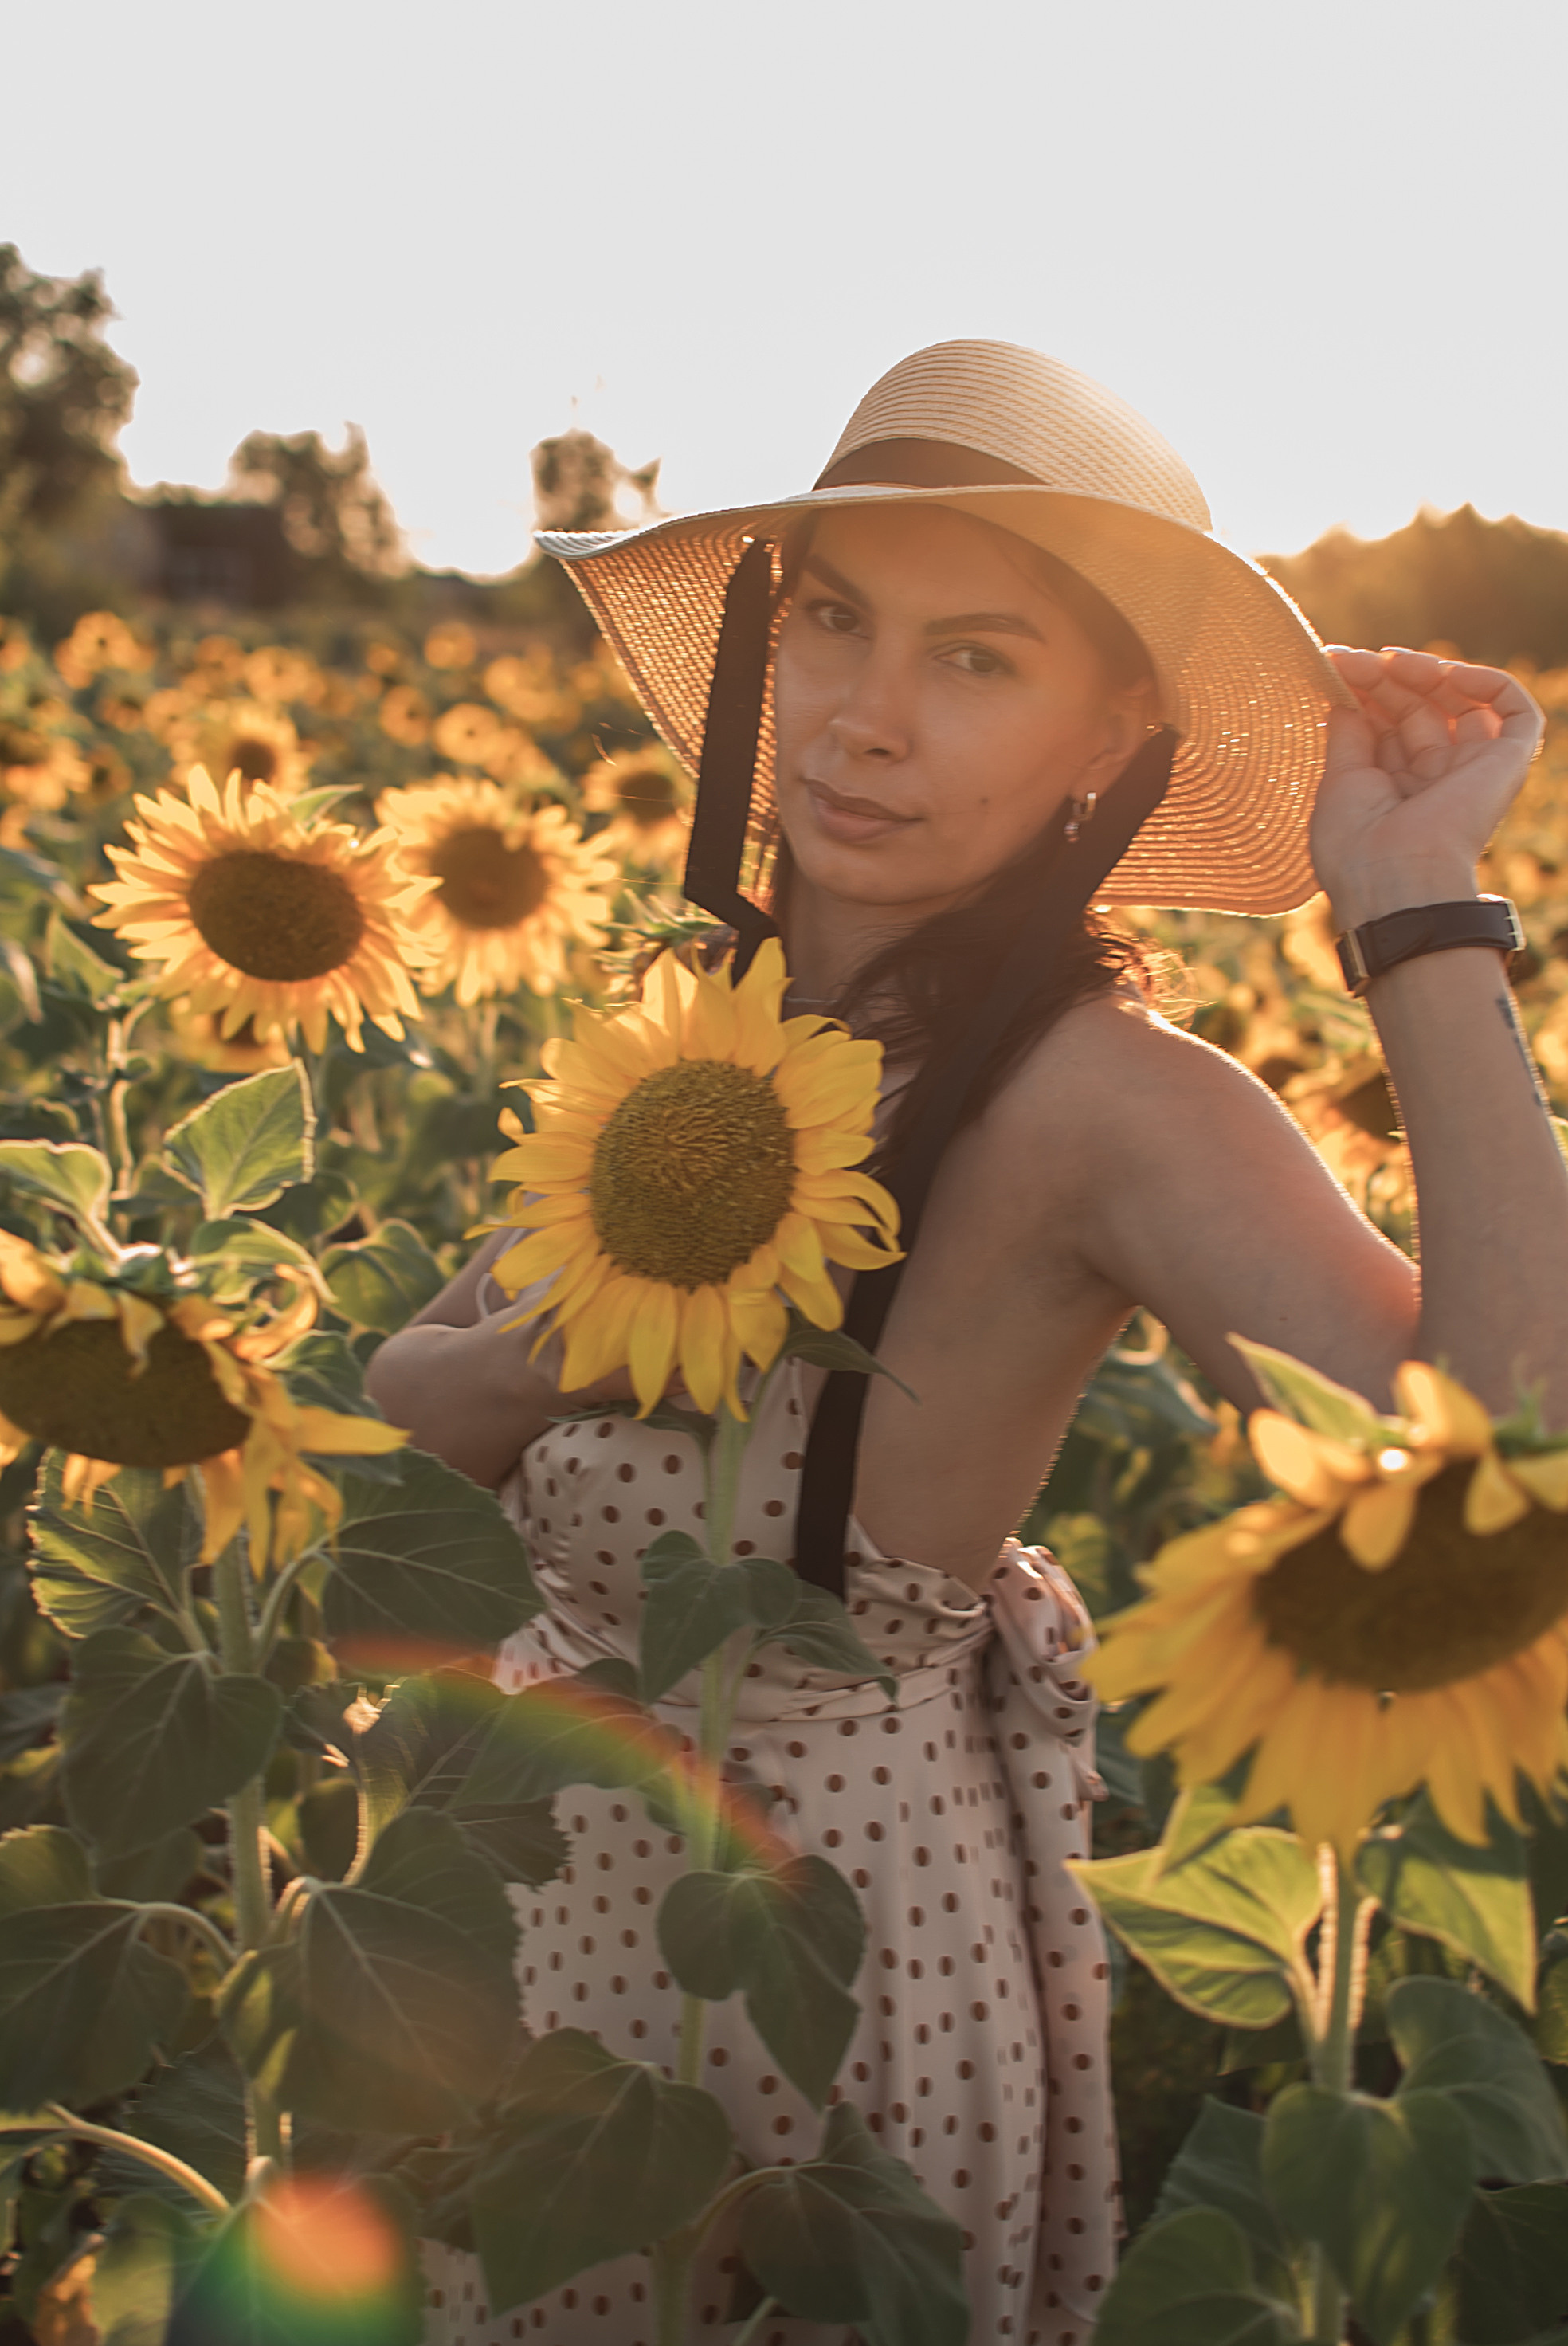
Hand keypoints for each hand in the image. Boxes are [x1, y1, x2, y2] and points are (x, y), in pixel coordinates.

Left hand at [1312, 647, 1542, 930]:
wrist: (1396, 879)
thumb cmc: (1357, 846)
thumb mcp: (1339, 781)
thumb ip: (1348, 733)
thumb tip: (1346, 691)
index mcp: (1396, 790)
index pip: (1387, 723)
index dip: (1366, 690)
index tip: (1334, 664)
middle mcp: (1435, 779)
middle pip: (1419, 707)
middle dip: (1386, 678)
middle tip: (1352, 660)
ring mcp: (1471, 770)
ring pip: (1460, 701)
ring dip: (1426, 673)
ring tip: (1392, 663)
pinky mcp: (1506, 763)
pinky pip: (1514, 710)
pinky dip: (1489, 682)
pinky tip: (1449, 675)